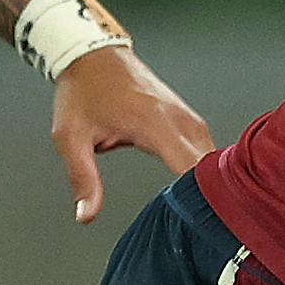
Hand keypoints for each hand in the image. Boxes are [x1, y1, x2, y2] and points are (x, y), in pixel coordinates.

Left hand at [54, 51, 217, 224]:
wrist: (92, 55)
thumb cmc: (83, 92)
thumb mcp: (71, 138)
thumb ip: (83, 179)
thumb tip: (86, 215)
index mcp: (154, 123)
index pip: (192, 168)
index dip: (201, 199)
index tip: (201, 223)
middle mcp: (178, 118)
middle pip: (211, 166)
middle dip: (211, 198)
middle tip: (208, 228)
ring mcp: (186, 115)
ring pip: (213, 157)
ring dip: (212, 183)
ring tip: (209, 214)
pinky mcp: (186, 116)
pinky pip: (207, 147)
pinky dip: (207, 168)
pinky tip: (202, 190)